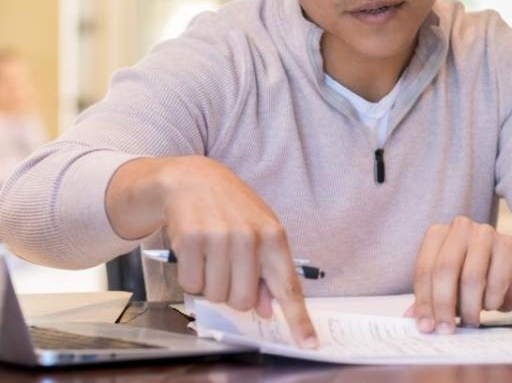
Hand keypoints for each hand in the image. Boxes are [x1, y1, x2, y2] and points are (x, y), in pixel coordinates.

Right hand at [105, 156, 317, 347]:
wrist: (193, 180)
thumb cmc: (232, 209)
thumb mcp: (260, 232)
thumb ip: (266, 271)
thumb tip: (267, 308)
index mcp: (275, 238)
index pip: (289, 287)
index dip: (298, 319)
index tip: (309, 342)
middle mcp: (250, 238)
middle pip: (244, 301)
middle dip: (233, 294)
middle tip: (228, 270)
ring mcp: (220, 239)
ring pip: (216, 296)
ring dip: (210, 285)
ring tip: (212, 257)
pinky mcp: (191, 241)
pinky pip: (191, 285)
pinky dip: (191, 277)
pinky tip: (196, 253)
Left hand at [407, 216, 511, 333]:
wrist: (510, 272)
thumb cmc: (471, 279)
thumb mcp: (446, 288)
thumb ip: (428, 299)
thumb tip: (410, 317)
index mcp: (437, 234)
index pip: (424, 269)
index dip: (424, 301)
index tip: (426, 326)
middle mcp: (460, 228)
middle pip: (445, 269)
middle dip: (444, 305)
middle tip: (446, 329)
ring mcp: (486, 233)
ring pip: (472, 277)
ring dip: (470, 307)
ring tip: (470, 321)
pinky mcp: (508, 245)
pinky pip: (497, 280)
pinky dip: (491, 300)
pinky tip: (490, 304)